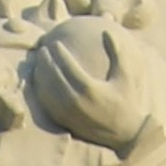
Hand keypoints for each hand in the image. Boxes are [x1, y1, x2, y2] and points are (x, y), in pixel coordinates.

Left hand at [23, 16, 165, 154]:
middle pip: (53, 77)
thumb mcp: (126, 76)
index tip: (55, 43)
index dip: (59, 53)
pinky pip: (47, 104)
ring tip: (38, 62)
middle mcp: (76, 102)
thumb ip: (118, 52)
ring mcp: (68, 113)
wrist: (124, 135)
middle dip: (45, 61)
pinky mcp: (65, 122)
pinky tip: (39, 81)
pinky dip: (41, 91)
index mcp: (90, 89)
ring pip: (46, 91)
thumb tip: (107, 30)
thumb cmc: (126, 101)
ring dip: (40, 75)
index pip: (67, 66)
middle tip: (43, 49)